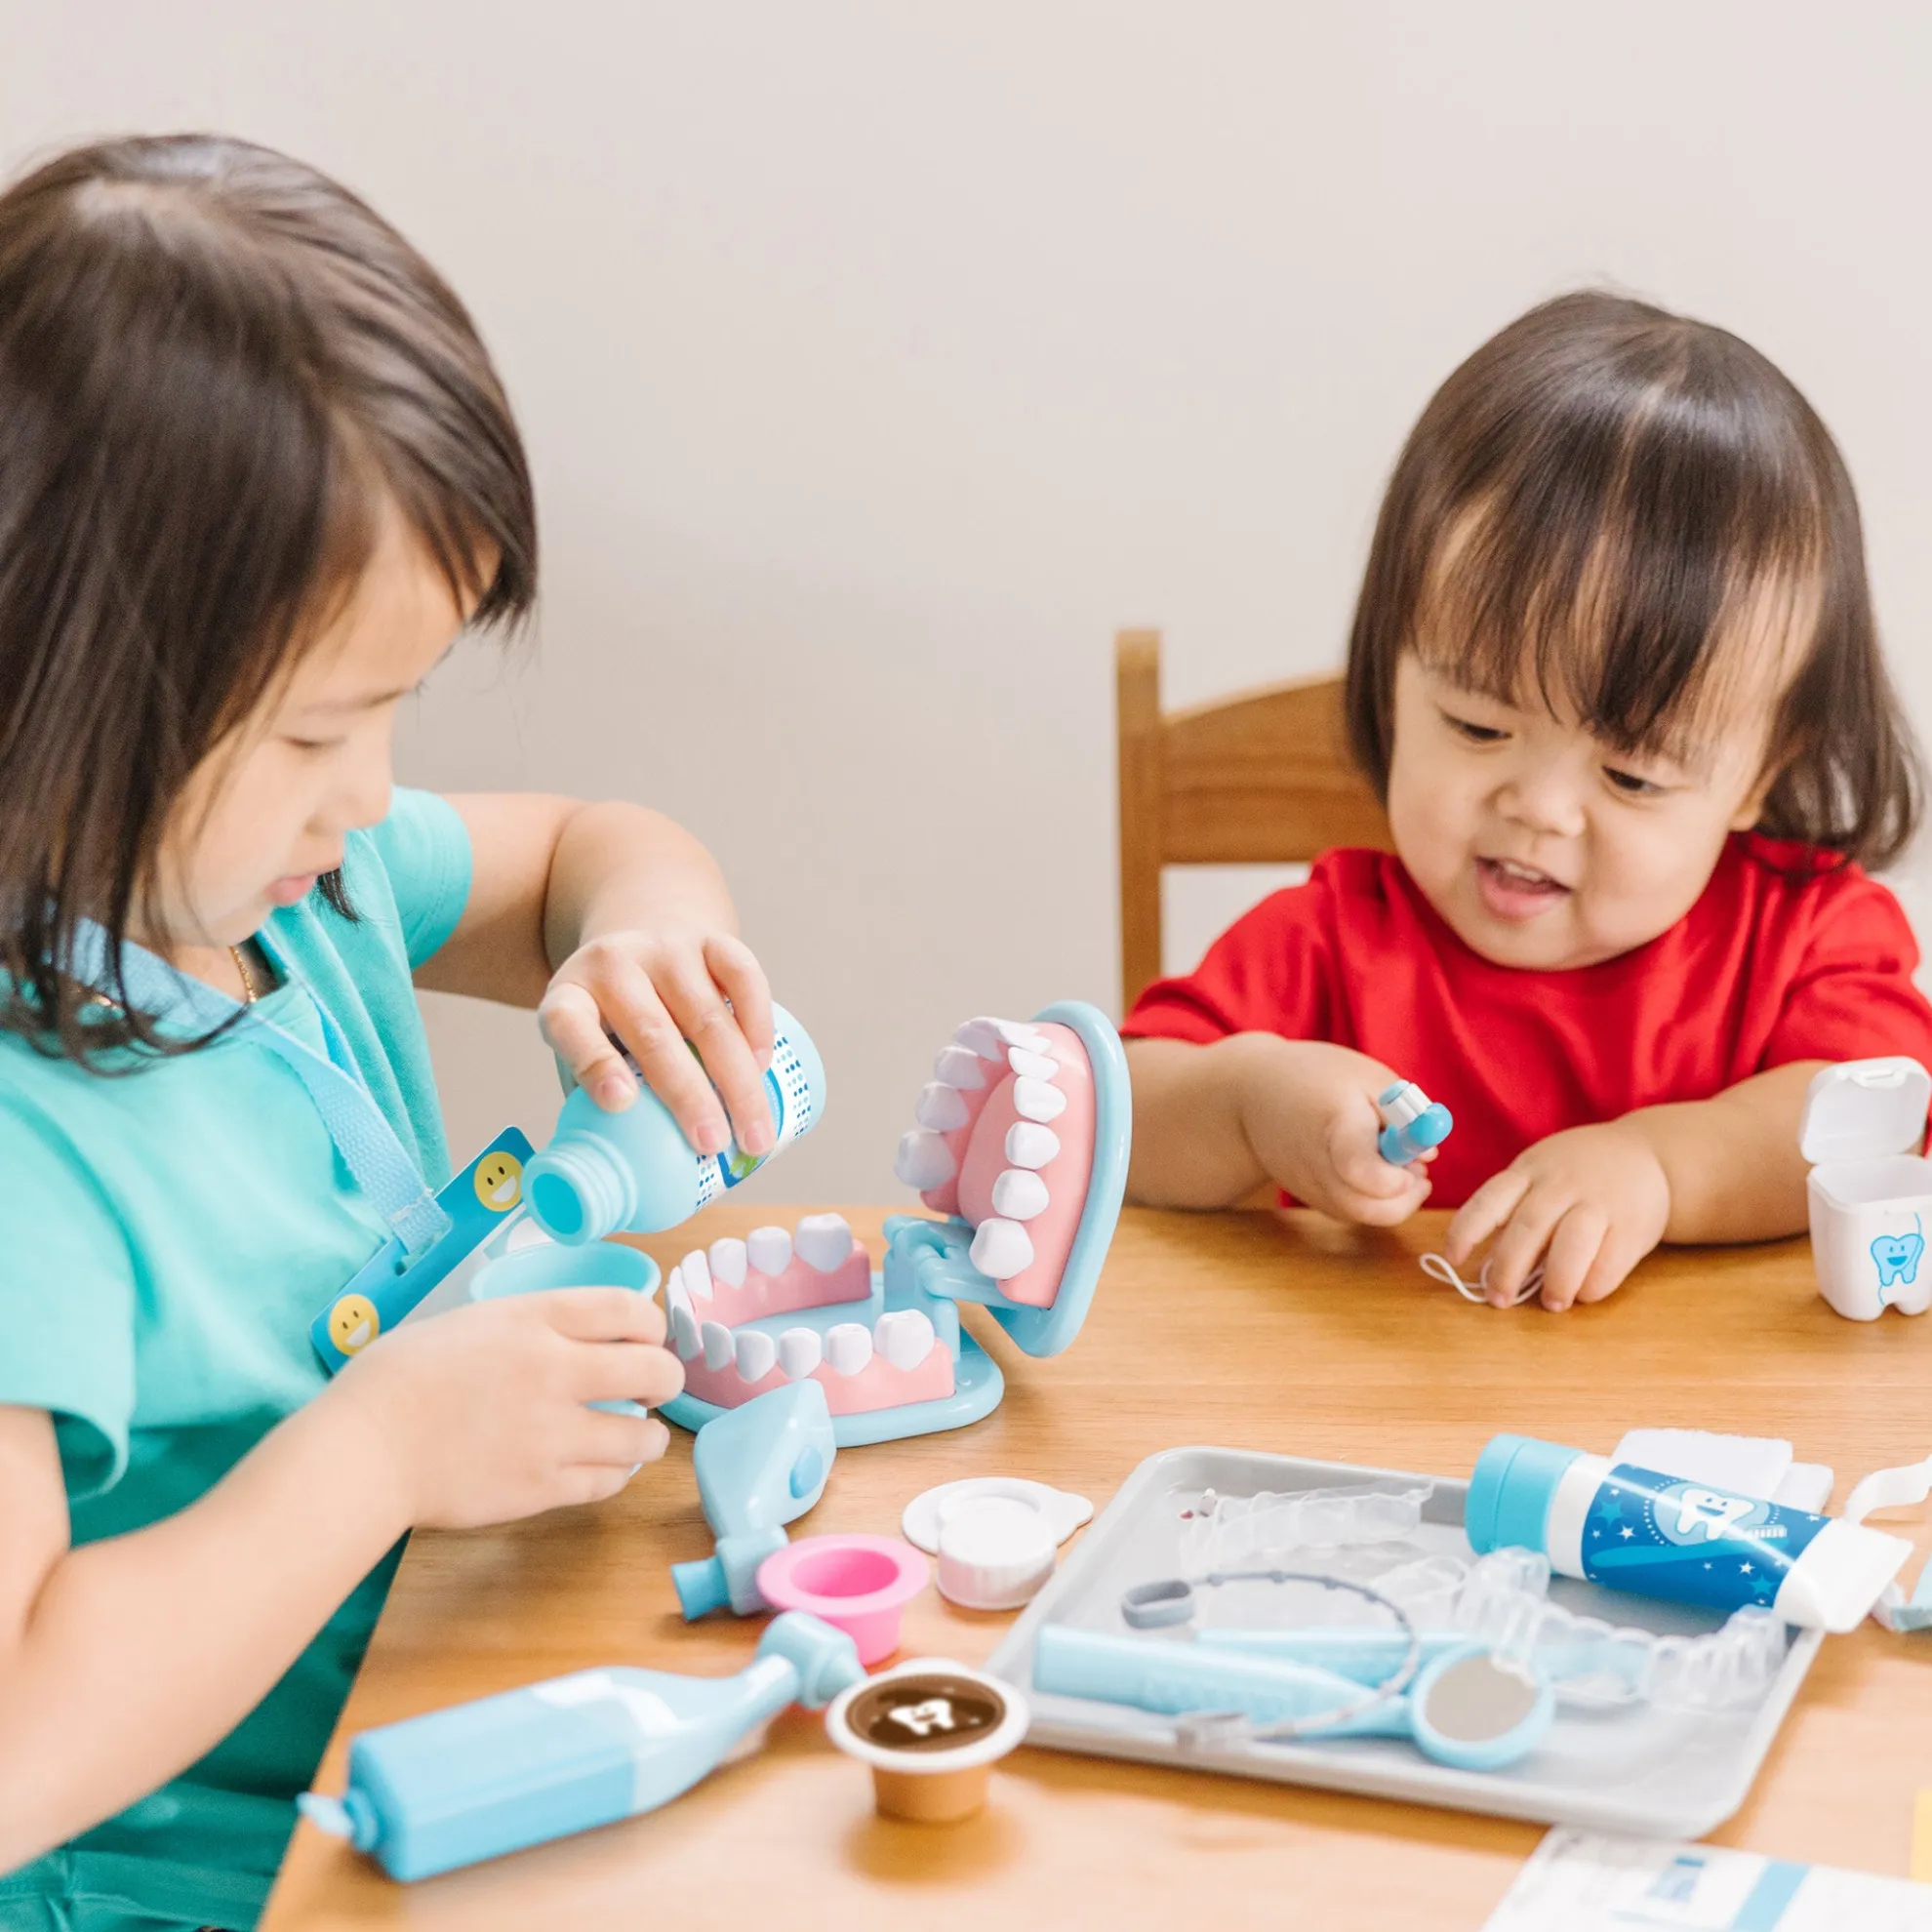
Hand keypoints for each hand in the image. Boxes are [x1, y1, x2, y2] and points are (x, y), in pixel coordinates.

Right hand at [321, 1288, 683, 1529]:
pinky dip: (616, 1473)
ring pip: (642, 1436)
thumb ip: (529, 1326)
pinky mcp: (541, 1487)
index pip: (630, 1309)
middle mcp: (556, 1371)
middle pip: (654, 1370)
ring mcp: (553, 1434)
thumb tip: (571, 1336)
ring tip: (636, 1434)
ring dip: (647, 1434)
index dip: (651, 1323)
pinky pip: (608, 1482)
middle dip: (664, 1378)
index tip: (646, 1337)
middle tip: (651, 1386)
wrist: (363, 1451)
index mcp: (535, 1320)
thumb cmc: (396, 1380)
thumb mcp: (470, 1322)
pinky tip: (605, 1466)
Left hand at [538, 928, 775, 1156]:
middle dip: (689, 1094)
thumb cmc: (610, 1018)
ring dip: (736, 1078)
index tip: (620, 1103)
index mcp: (569, 997)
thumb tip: (615, 1182)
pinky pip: (742, 975)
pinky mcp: (709, 939)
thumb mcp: (583, 1044)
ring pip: (707, 1015)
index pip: (571, 1026)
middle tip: (713, 1144)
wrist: (640, 934)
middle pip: (653, 1033)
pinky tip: (763, 1064)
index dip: (594, 1063)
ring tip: (754, 1130)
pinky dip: (757, 1022)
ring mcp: (665, 949)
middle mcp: (613, 967)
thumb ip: (592, 1096)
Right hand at [1240, 1040, 1436, 1226]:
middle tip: (1420, 1173)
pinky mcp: (1308, 1200)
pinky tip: (1370, 1169)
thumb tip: (1428, 1155)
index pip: (1361, 1170)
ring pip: (1362, 1216)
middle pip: (1368, 1209)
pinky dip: (1370, 1200)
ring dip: (1391, 1200)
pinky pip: (1349, 1213)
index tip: (1415, 1165)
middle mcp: (1317, 1167)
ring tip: (1392, 1163)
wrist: (1249, 1096)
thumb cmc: (1314, 1077)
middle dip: (1406, 1199)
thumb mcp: (1366, 1077)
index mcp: (1334, 1126)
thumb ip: (1404, 1114)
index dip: (1396, 1177)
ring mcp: (1309, 1189)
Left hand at [1446, 1120, 1671, 1309]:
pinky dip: (1592, 1285)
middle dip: (1508, 1269)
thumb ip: (1517, 1209)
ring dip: (1555, 1281)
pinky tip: (1583, 1294)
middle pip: (1528, 1227)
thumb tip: (1489, 1263)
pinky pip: (1609, 1261)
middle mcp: (1561, 1183)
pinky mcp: (1633, 1224)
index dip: (1467, 1230)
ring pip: (1570, 1243)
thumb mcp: (1541, 1173)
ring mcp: (1599, 1201)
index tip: (1453, 1258)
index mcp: (1530, 1170)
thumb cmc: (1579, 1173)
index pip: (1489, 1199)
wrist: (1648, 1153)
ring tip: (1549, 1304)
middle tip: (1499, 1300)